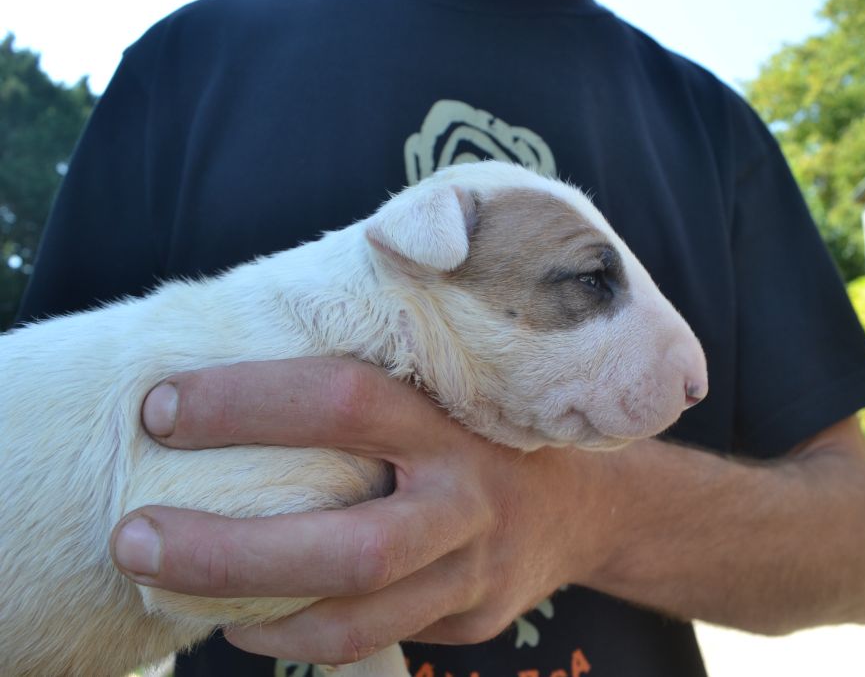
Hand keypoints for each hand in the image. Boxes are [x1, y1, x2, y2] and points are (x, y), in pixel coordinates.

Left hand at [112, 357, 613, 663]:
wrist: (590, 506)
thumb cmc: (488, 428)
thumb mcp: (449, 386)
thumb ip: (370, 381)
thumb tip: (232, 367)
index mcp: (453, 422)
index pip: (344, 401)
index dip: (247, 403)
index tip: (160, 408)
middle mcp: (468, 501)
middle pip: (349, 546)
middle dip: (227, 550)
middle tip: (133, 538)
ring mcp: (473, 573)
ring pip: (355, 619)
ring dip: (251, 612)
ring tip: (171, 591)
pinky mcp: (470, 620)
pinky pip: (373, 638)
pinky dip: (296, 635)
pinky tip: (251, 619)